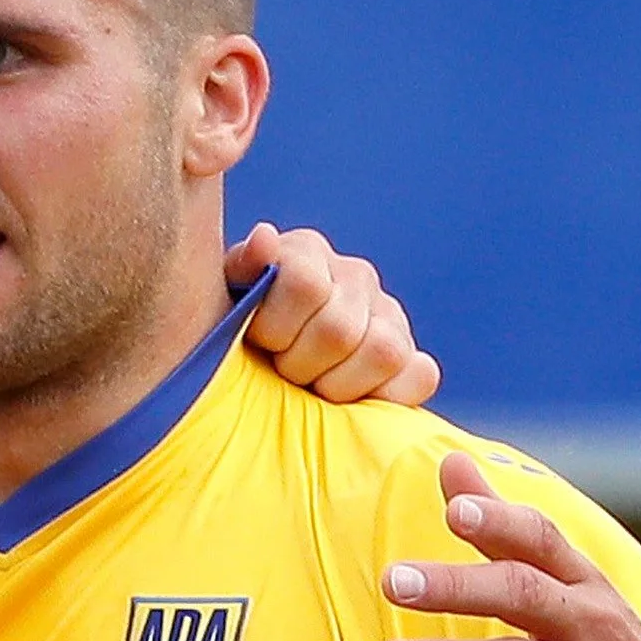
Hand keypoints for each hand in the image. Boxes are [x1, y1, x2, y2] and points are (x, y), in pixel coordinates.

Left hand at [230, 224, 438, 406]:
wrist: (248, 381)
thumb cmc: (232, 343)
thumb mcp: (221, 302)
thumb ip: (244, 266)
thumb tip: (266, 239)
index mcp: (306, 253)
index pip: (305, 284)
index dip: (275, 328)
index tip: (257, 341)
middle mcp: (354, 276)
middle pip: (340, 330)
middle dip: (299, 365)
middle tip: (280, 371)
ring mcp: (388, 316)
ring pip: (384, 351)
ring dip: (338, 385)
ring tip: (311, 387)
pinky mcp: (410, 359)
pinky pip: (420, 375)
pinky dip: (388, 395)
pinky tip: (352, 401)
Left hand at [383, 453, 640, 640]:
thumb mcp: (575, 590)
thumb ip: (507, 531)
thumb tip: (451, 462)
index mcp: (586, 586)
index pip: (544, 540)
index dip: (502, 521)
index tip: (456, 507)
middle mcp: (596, 628)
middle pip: (525, 595)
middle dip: (459, 586)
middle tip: (394, 581)